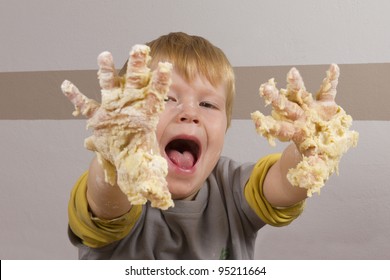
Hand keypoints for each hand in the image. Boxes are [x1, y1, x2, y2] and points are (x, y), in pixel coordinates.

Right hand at [61, 45, 173, 208]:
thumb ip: (156, 184)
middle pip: (135, 86)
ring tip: (103, 54)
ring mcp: (114, 112)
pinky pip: (85, 106)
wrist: (124, 161)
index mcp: (147, 121)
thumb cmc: (139, 161)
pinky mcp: (98, 119)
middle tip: (138, 48)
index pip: (156, 100)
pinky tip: (65, 85)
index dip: (160, 84)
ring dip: (106, 73)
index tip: (165, 66)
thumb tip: (164, 201)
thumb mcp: (148, 172)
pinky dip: (75, 97)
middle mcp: (131, 111)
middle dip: (136, 68)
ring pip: (110, 89)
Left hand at [252, 64, 358, 195]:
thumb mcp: (312, 166)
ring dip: (297, 84)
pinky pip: (328, 91)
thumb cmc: (313, 154)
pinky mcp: (325, 105)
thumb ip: (310, 171)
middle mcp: (300, 118)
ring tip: (292, 71)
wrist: (321, 143)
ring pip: (302, 96)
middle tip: (264, 89)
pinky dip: (332, 80)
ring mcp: (311, 110)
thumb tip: (309, 181)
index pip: (280, 129)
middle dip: (276, 99)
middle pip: (286, 108)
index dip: (270, 126)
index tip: (257, 121)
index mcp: (295, 133)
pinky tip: (333, 67)